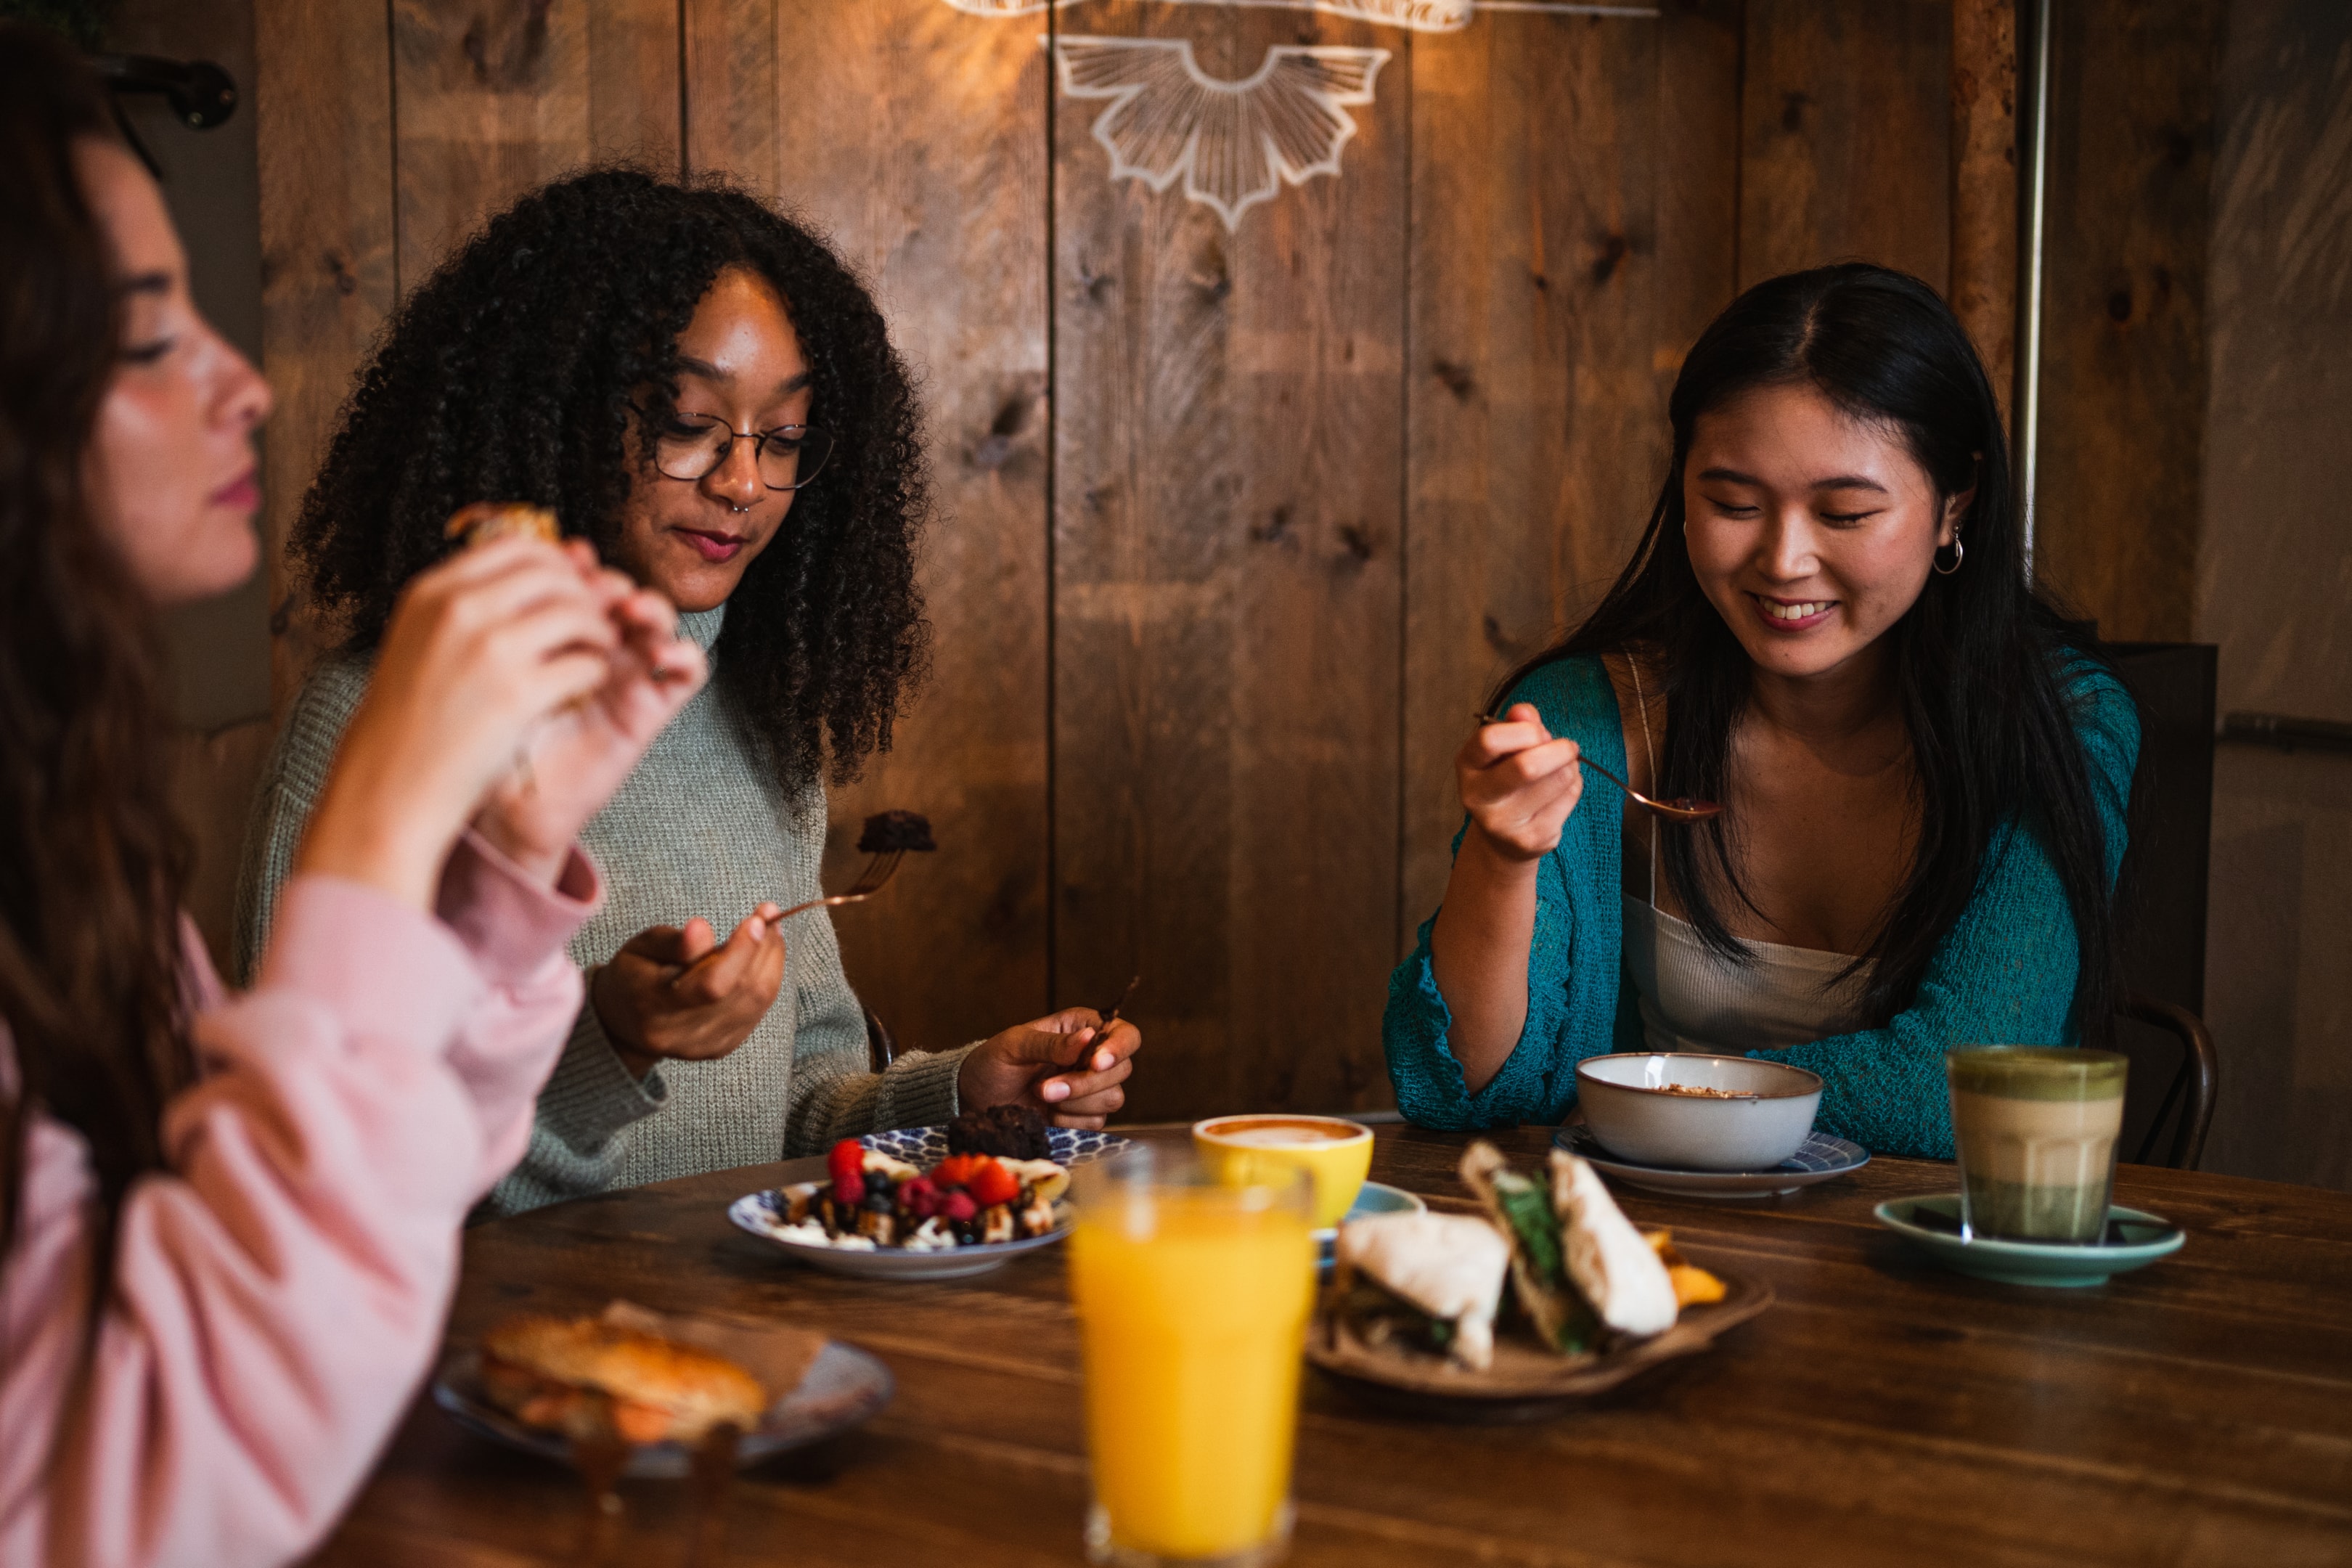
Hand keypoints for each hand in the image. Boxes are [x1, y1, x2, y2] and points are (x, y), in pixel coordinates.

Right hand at [298, 536, 637, 908]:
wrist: (390, 785)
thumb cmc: (407, 720)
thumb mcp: (418, 640)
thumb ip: (462, 605)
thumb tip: (525, 573)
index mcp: (432, 592)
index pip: (514, 546)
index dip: (555, 561)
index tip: (568, 584)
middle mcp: (460, 610)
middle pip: (553, 573)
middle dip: (584, 592)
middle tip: (595, 616)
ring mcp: (490, 649)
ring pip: (577, 612)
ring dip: (599, 629)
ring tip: (599, 648)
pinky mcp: (519, 694)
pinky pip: (586, 663)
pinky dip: (597, 669)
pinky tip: (589, 681)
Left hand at [472, 541, 708, 881]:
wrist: (501, 809)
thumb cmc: (486, 741)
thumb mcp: (486, 671)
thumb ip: (503, 621)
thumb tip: (512, 566)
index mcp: (552, 634)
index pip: (578, 581)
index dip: (578, 566)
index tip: (563, 560)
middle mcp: (592, 649)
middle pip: (619, 594)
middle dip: (611, 582)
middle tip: (595, 587)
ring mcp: (625, 676)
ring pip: (658, 623)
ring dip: (653, 608)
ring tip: (631, 611)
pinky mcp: (649, 710)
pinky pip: (687, 674)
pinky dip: (685, 654)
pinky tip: (662, 652)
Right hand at [591, 907, 786, 1078]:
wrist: (624, 1024)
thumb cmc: (633, 976)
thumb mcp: (640, 948)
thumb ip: (673, 942)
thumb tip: (703, 929)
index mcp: (654, 1007)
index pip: (711, 985)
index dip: (740, 952)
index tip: (757, 919)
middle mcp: (682, 1034)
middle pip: (741, 992)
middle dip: (763, 948)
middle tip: (768, 913)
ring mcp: (706, 1045)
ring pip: (757, 1001)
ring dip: (772, 960)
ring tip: (770, 929)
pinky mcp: (722, 1047)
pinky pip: (758, 1010)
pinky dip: (767, 978)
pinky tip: (764, 955)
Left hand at [956, 1008, 1142, 1129]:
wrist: (976, 1098)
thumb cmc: (993, 1062)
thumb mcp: (1015, 1045)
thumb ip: (1051, 1043)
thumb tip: (1089, 1038)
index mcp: (1082, 1028)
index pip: (1125, 1034)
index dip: (1119, 1049)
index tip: (1096, 1062)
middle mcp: (1093, 1056)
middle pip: (1122, 1071)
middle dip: (1084, 1083)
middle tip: (1044, 1088)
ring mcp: (1091, 1087)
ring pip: (1113, 1098)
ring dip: (1074, 1103)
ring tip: (1041, 1095)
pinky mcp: (1084, 1115)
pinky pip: (1096, 1122)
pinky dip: (1070, 1120)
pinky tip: (1047, 1112)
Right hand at [1458, 702, 1583, 862]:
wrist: (1501, 838)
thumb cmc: (1505, 779)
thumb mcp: (1504, 748)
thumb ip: (1515, 725)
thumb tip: (1524, 711)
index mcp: (1467, 765)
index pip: (1489, 740)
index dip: (1525, 731)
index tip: (1539, 732)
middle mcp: (1477, 797)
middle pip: (1527, 767)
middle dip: (1559, 750)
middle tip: (1567, 747)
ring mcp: (1504, 823)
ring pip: (1558, 780)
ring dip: (1569, 767)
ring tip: (1562, 768)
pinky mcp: (1532, 839)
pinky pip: (1569, 798)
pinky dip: (1574, 785)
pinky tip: (1561, 789)